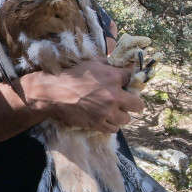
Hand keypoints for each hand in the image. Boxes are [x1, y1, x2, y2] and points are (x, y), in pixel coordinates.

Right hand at [22, 60, 144, 132]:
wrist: (52, 92)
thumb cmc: (70, 74)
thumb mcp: (91, 63)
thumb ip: (109, 64)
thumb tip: (123, 64)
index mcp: (113, 77)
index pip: (133, 79)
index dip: (128, 80)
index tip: (124, 83)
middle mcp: (113, 96)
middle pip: (138, 105)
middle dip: (132, 102)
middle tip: (123, 100)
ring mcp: (106, 112)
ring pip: (126, 119)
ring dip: (120, 114)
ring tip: (112, 110)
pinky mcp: (97, 124)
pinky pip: (114, 129)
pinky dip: (111, 124)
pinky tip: (105, 118)